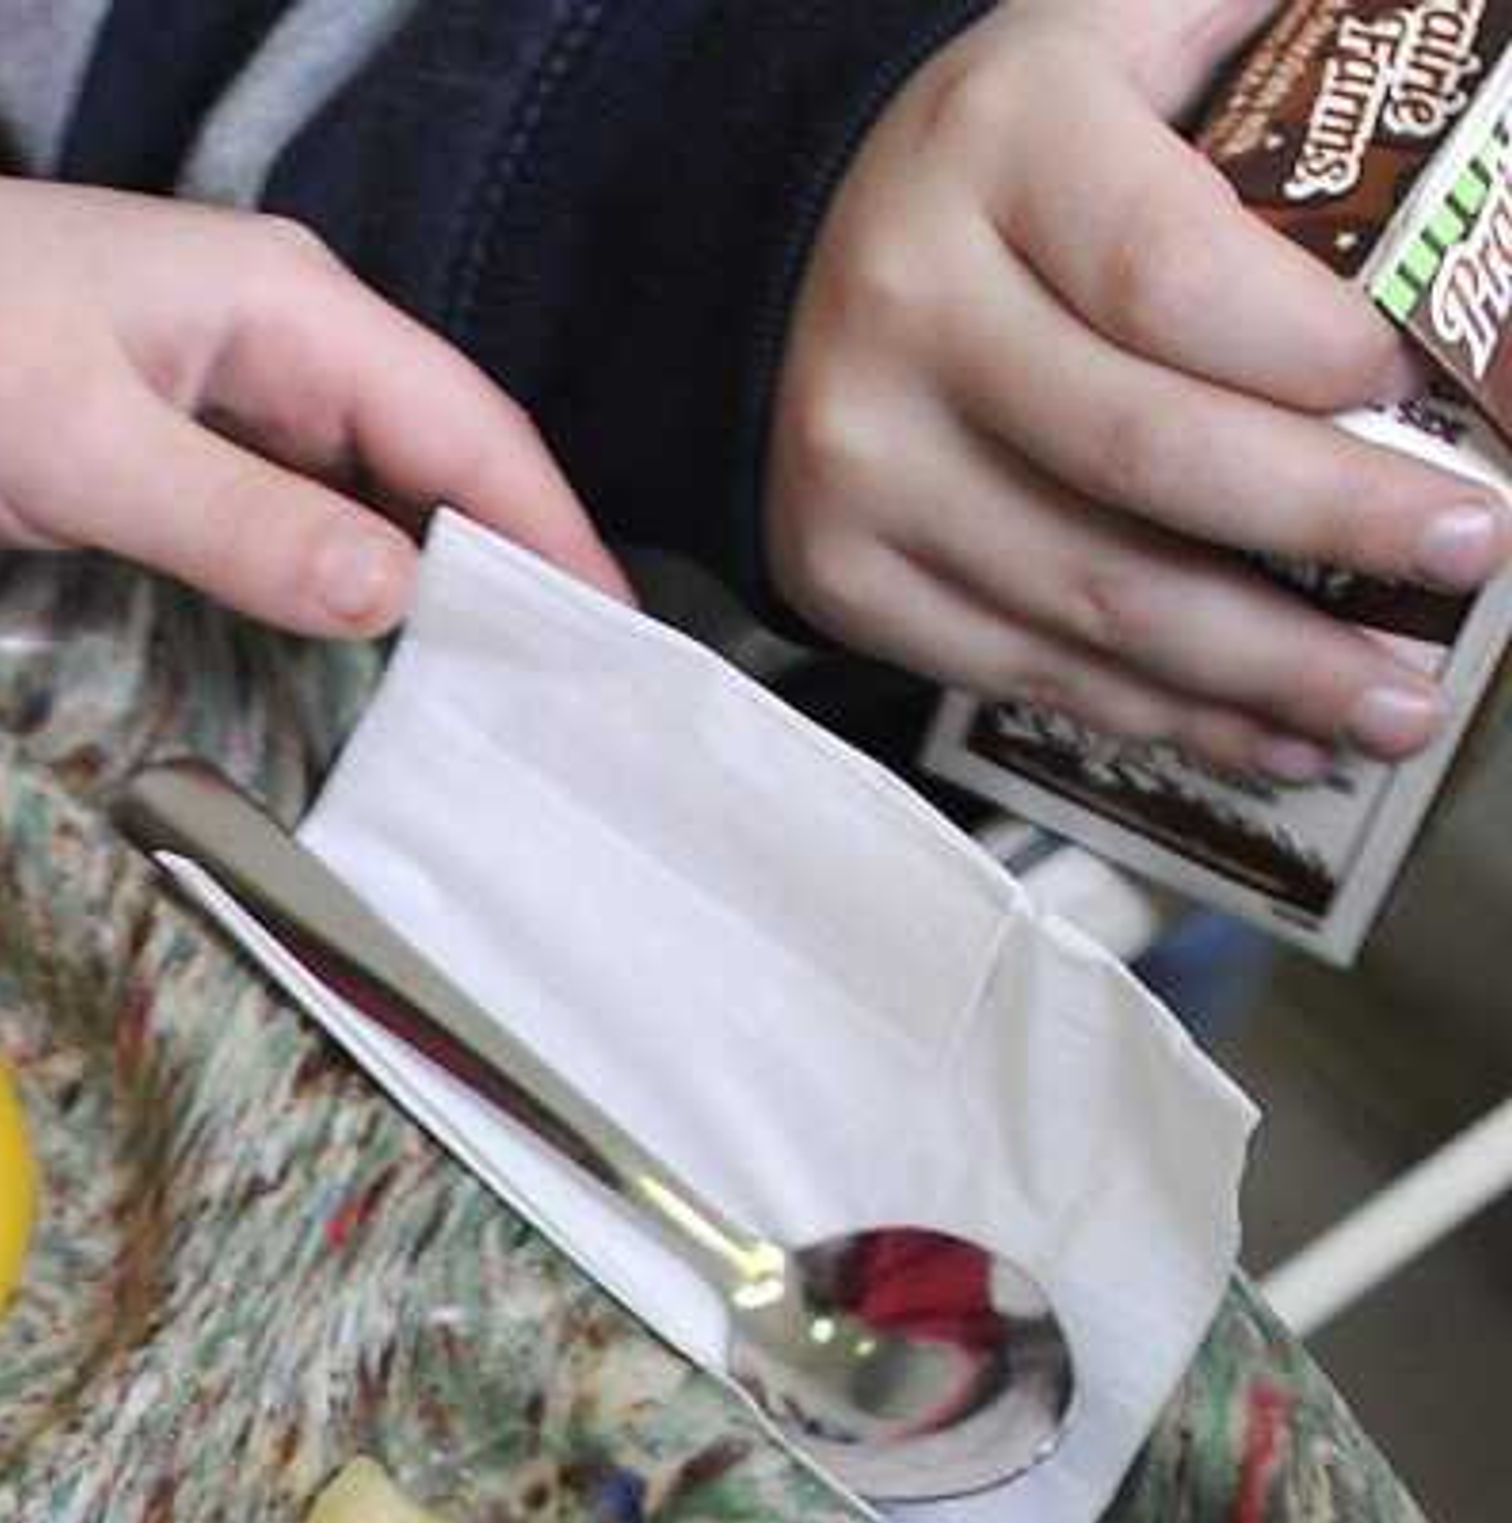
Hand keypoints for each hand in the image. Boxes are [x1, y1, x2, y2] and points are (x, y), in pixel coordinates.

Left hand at [0, 169, 625, 643]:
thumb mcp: (84, 455)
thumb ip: (239, 526)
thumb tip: (392, 595)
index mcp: (288, 307)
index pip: (464, 424)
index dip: (549, 531)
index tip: (613, 640)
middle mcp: (285, 331)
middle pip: (439, 455)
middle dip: (516, 564)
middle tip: (575, 699)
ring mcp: (234, 378)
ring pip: (375, 486)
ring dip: (439, 580)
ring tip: (503, 696)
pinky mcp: (183, 428)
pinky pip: (304, 505)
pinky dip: (352, 574)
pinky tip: (376, 650)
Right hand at [770, 0, 1501, 777]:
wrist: (795, 248)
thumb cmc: (1015, 149)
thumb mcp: (1121, 28)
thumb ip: (1255, 29)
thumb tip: (1437, 60)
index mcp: (1001, 145)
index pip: (1166, 275)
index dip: (1302, 351)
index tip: (1416, 390)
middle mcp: (909, 310)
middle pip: (1141, 453)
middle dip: (1327, 523)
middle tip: (1465, 552)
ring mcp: (863, 464)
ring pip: (1090, 594)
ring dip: (1264, 669)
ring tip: (1391, 702)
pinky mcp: (841, 576)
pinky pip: (1022, 670)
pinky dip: (1161, 719)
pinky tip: (1271, 734)